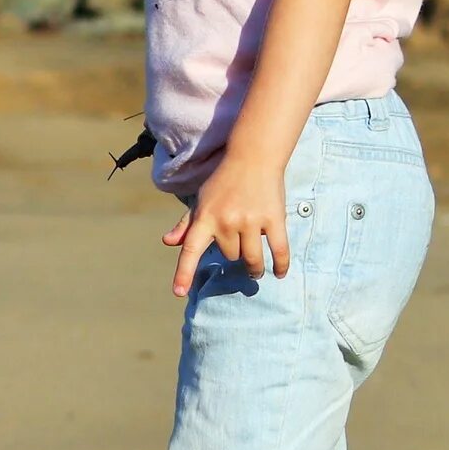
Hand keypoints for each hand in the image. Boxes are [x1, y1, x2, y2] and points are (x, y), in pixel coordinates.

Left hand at [163, 155, 288, 296]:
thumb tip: (168, 242)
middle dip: (233, 253)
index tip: (179, 292)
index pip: (190, 249)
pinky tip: (279, 273)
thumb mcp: (201, 200)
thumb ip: (186, 224)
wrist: (253, 157)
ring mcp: (250, 221)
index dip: (184, 272)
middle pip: (229, 256)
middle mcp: (226, 221)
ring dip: (253, 269)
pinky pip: (279, 250)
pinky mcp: (273, 219)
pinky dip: (280, 265)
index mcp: (205, 217)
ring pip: (250, 259)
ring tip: (254, 271)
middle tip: (238, 243)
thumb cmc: (224, 181)